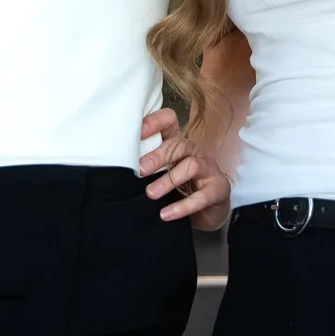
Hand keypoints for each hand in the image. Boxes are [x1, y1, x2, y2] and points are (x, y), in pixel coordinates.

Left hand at [136, 108, 230, 230]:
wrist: (211, 210)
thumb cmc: (182, 186)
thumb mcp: (164, 172)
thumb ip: (147, 166)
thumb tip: (117, 169)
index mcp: (177, 143)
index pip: (169, 121)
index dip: (155, 122)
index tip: (137, 132)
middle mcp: (193, 152)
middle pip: (179, 144)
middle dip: (159, 156)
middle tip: (141, 169)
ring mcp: (208, 169)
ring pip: (191, 165)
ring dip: (169, 180)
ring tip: (151, 194)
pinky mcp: (217, 189)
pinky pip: (202, 196)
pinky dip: (183, 206)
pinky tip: (166, 214)